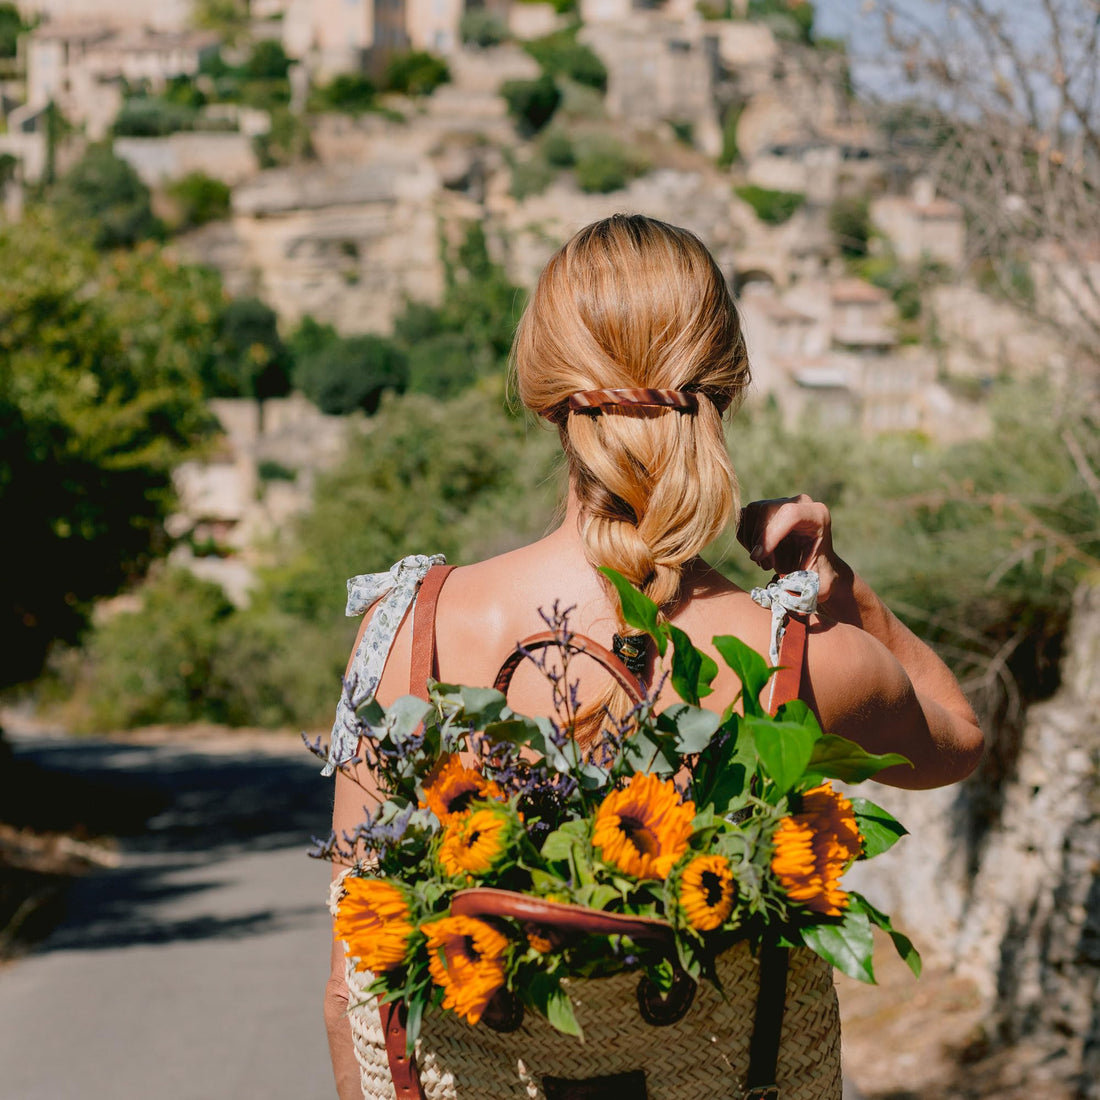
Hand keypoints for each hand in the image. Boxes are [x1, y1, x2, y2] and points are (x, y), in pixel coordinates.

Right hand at [736, 494, 852, 606]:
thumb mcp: (818, 589)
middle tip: (767, 566)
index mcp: (818, 515)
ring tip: (766, 562)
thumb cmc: (817, 580)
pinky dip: (745, 538)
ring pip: (751, 512)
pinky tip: (760, 553)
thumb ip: (804, 590)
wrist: (813, 571)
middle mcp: (800, 502)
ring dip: (751, 541)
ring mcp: (781, 503)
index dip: (770, 535)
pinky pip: (743, 517)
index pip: (790, 514)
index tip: (759, 559)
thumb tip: (781, 588)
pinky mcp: (765, 509)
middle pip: (766, 510)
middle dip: (759, 541)